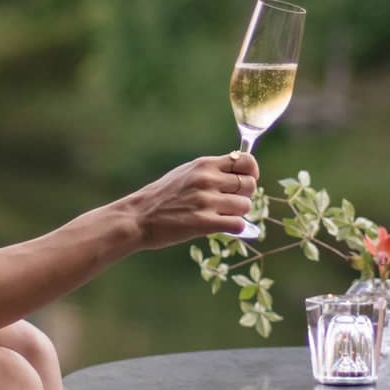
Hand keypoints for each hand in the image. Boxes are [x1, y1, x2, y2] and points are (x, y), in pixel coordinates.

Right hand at [126, 151, 258, 249]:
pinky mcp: (203, 223)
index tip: (245, 180)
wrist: (138, 217)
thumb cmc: (162, 196)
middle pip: (249, 185)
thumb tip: (239, 172)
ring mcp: (206, 201)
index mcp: (204, 165)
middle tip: (231, 203)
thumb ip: (211, 171)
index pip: (246, 161)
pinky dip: (235, 228)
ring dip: (238, 214)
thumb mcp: (186, 173)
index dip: (251, 172)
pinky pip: (237, 225)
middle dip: (244, 196)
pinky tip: (223, 226)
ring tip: (223, 215)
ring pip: (245, 206)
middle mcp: (207, 180)